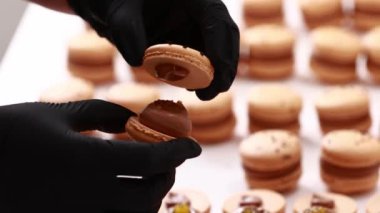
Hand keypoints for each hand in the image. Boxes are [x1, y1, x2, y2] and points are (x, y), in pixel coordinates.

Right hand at [0, 100, 200, 211]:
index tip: (194, 145)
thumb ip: (103, 113)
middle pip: (148, 197)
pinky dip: (125, 210)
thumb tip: (136, 119)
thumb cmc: (11, 132)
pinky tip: (121, 192)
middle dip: (166, 176)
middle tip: (168, 159)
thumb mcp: (59, 112)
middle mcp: (87, 197)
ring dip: (148, 200)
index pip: (150, 160)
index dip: (177, 151)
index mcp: (88, 162)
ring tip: (148, 177)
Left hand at [68, 0, 239, 99]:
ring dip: (217, 73)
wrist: (124, 10)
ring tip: (204, 94)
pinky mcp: (194, 40)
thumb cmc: (124, 5)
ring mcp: (199, 25)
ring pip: (220, 49)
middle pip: (226, 34)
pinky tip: (192, 86)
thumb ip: (126, 32)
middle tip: (215, 90)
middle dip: (226, 63)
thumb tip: (137, 60)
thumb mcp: (120, 15)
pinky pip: (206, 58)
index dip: (220, 42)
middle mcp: (201, 10)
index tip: (217, 68)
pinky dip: (203, 73)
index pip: (215, 16)